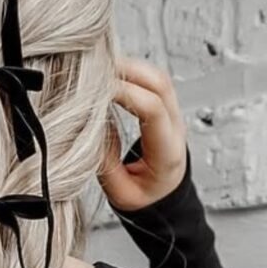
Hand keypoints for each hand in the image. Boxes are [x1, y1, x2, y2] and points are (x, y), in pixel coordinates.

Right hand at [98, 57, 187, 211]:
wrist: (163, 199)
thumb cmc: (144, 198)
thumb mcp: (120, 192)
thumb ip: (106, 162)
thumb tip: (90, 127)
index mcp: (168, 152)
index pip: (152, 109)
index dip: (123, 93)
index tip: (96, 90)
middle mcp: (176, 128)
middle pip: (159, 83)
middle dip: (126, 70)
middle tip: (94, 70)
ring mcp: (173, 115)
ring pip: (156, 76)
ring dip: (128, 68)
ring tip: (97, 70)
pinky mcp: (164, 108)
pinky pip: (151, 81)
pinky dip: (130, 73)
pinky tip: (109, 76)